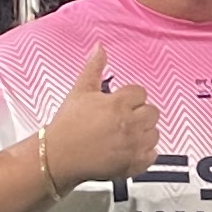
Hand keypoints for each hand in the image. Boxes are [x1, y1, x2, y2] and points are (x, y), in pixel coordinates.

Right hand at [39, 42, 160, 188]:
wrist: (57, 156)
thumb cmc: (67, 126)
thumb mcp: (80, 91)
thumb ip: (94, 67)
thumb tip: (99, 48)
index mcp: (118, 104)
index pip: (140, 92)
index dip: (129, 97)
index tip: (119, 104)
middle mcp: (129, 124)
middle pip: (152, 112)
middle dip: (139, 113)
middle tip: (122, 119)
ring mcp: (133, 145)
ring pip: (154, 133)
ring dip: (143, 133)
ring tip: (124, 134)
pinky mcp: (134, 164)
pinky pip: (152, 155)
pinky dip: (144, 153)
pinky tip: (128, 149)